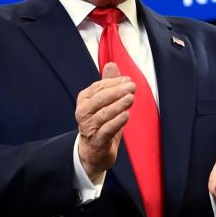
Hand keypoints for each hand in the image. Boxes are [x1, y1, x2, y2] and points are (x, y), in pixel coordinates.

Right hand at [75, 63, 134, 179]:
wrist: (93, 152)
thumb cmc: (100, 123)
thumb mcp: (104, 102)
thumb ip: (108, 84)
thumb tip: (111, 64)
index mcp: (84, 99)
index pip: (99, 87)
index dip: (114, 82)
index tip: (129, 80)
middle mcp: (83, 112)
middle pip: (100, 99)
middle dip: (117, 91)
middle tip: (132, 87)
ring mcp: (88, 127)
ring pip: (103, 114)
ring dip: (118, 105)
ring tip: (131, 99)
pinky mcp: (96, 141)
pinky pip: (106, 130)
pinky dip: (116, 122)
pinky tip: (126, 115)